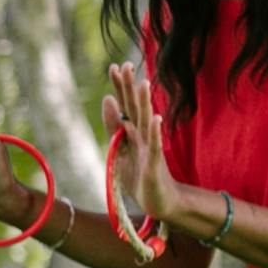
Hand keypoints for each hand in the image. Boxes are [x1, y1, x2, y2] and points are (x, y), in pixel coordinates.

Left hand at [97, 57, 191, 248]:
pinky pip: (155, 147)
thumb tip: (108, 99)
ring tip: (143, 83)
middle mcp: (142, 136)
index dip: (120, 88)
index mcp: (133, 132)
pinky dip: (154, 133)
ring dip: (144, 103)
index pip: (125, 106)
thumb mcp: (120, 150)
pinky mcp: (155, 165)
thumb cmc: (140, 176)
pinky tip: (155, 118)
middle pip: (135, 108)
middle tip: (125, 65)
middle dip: (130, 88)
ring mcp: (150, 149)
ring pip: (146, 122)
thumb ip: (114, 126)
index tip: (114, 66)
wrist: (158, 202)